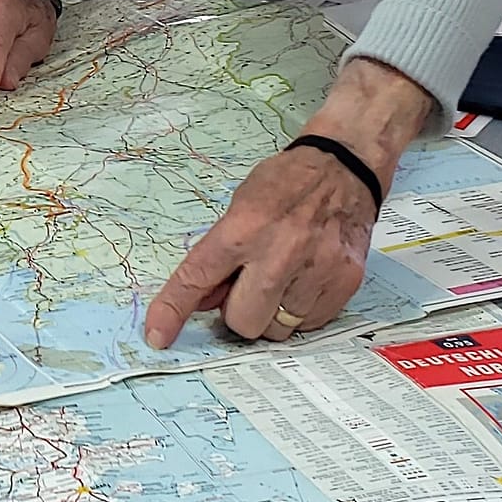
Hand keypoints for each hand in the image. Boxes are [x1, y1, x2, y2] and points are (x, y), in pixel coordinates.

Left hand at [144, 58, 431, 348]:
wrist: (343, 167)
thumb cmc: (285, 183)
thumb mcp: (240, 205)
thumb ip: (220, 254)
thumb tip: (200, 301)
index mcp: (244, 227)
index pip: (198, 276)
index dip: (173, 309)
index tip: (157, 334)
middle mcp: (280, 251)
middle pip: (243, 321)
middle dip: (238, 311)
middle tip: (247, 286)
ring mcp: (317, 270)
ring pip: (278, 329)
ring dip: (272, 313)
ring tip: (282, 278)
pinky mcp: (345, 283)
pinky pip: (311, 324)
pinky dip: (301, 311)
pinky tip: (306, 280)